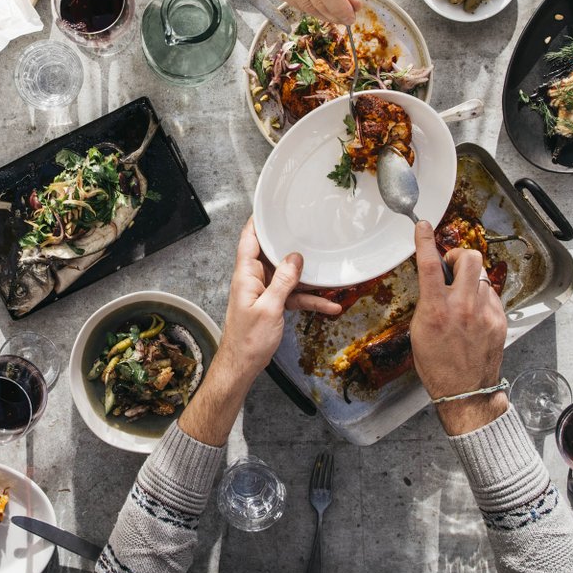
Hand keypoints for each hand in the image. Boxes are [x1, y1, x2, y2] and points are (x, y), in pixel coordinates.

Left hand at [218, 218, 314, 379]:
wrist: (242, 366)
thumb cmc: (248, 340)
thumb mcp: (269, 309)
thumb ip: (283, 282)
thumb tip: (295, 258)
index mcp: (246, 274)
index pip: (249, 239)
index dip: (258, 221)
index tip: (271, 207)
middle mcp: (254, 279)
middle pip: (273, 254)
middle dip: (291, 245)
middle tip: (309, 231)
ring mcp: (264, 292)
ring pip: (288, 276)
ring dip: (308, 278)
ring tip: (331, 273)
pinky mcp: (272, 305)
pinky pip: (293, 296)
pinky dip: (309, 300)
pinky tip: (329, 306)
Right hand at [253, 0, 362, 24]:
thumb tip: (354, 3)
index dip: (340, 7)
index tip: (351, 16)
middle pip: (316, 0)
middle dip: (334, 14)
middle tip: (345, 17)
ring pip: (304, 6)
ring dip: (322, 14)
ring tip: (332, 12)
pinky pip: (293, 3)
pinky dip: (307, 7)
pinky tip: (316, 2)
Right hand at [410, 221, 508, 435]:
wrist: (465, 391)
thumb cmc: (437, 365)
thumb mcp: (419, 331)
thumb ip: (428, 302)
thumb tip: (434, 280)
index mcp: (436, 310)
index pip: (430, 264)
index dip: (424, 240)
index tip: (423, 227)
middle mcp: (463, 307)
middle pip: (469, 257)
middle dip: (460, 255)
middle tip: (453, 266)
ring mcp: (485, 312)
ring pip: (482, 275)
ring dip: (471, 279)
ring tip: (463, 296)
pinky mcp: (499, 320)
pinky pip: (491, 295)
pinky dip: (481, 297)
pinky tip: (473, 312)